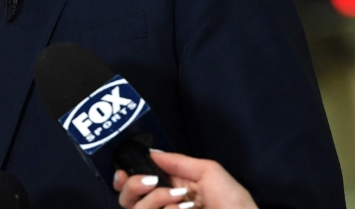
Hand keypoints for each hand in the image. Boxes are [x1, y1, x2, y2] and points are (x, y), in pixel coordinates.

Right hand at [113, 149, 257, 208]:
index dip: (124, 178)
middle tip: (152, 182)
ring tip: (182, 201)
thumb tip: (151, 151)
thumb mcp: (208, 171)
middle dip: (135, 186)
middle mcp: (162, 207)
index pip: (136, 185)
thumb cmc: (232, 201)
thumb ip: (177, 161)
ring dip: (157, 199)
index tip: (122, 172)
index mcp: (170, 189)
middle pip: (127, 199)